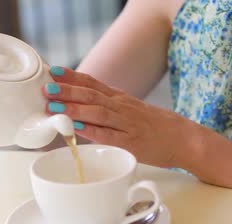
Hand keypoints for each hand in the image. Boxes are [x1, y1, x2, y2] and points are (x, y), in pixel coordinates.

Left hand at [43, 66, 200, 168]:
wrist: (185, 139)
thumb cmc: (154, 126)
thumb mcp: (129, 109)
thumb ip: (106, 107)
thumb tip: (77, 107)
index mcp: (120, 99)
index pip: (93, 83)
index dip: (72, 76)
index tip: (53, 71)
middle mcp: (122, 108)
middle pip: (91, 95)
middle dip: (67, 91)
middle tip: (47, 88)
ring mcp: (127, 125)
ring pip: (98, 113)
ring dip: (75, 109)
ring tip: (54, 107)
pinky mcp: (131, 143)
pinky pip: (110, 136)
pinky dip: (92, 132)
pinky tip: (77, 129)